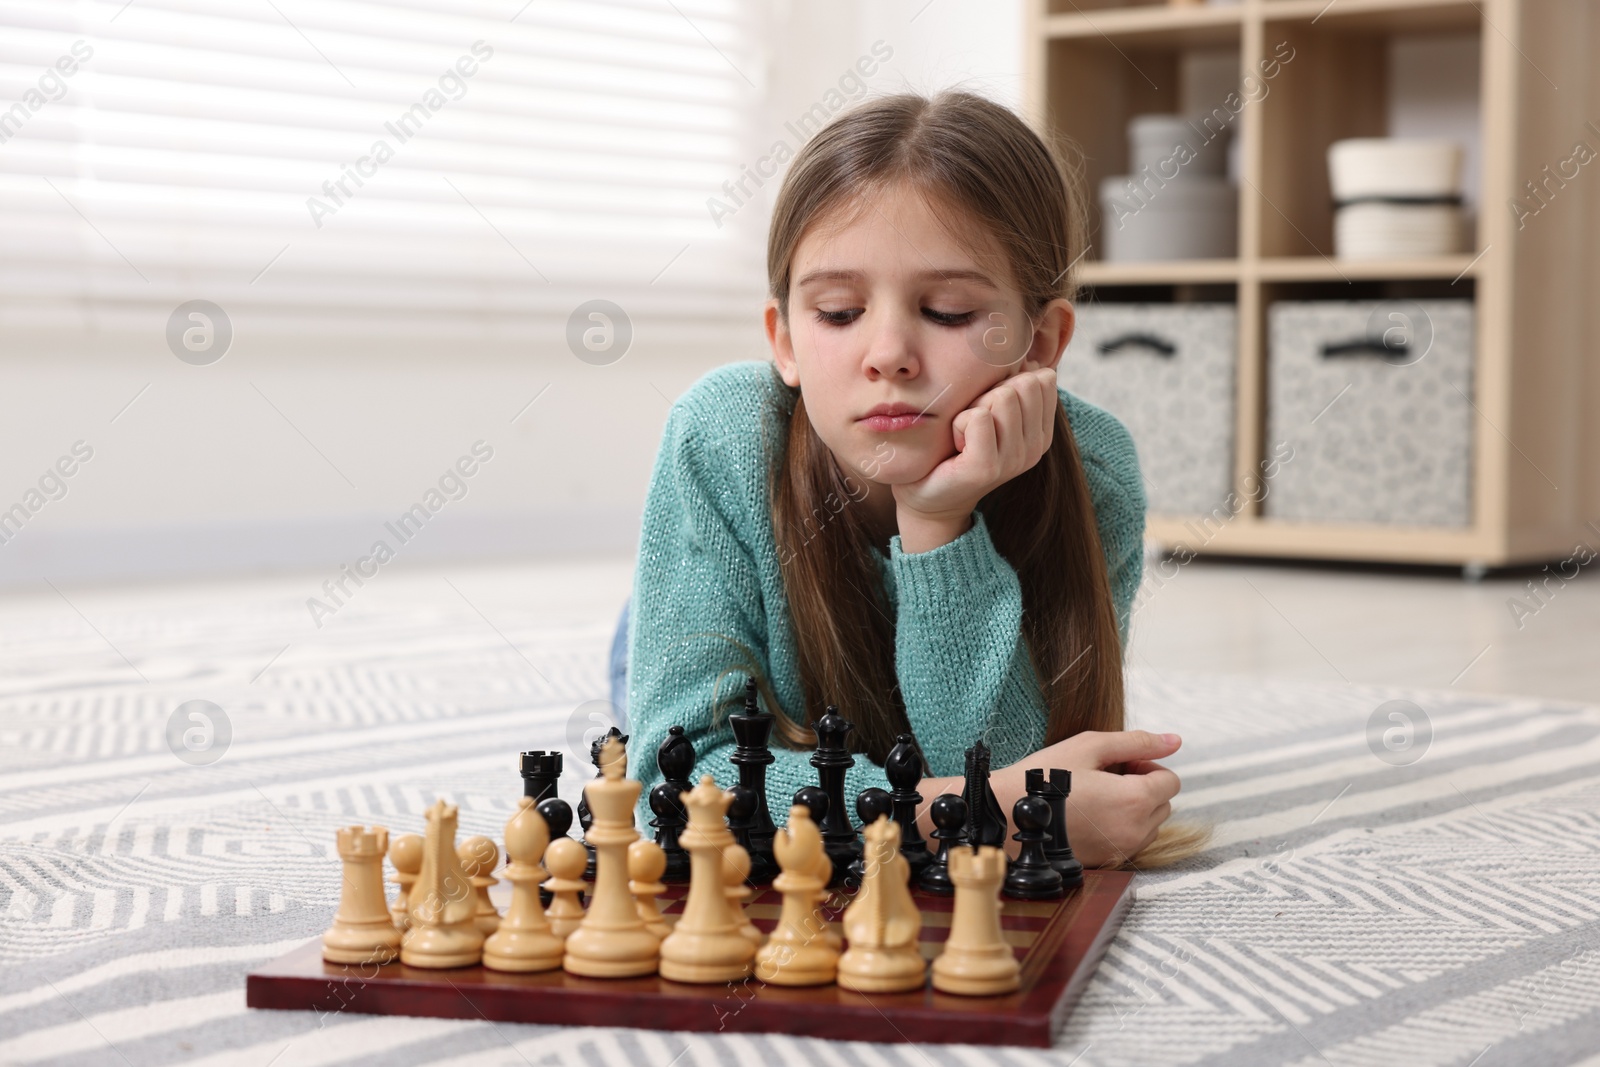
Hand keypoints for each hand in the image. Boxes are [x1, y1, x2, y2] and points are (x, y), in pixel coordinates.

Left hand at [890, 361, 1058, 528]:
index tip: (990, 410)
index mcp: (1042, 432)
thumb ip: (1013, 387)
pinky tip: (956, 445)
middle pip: (1023, 384)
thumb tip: (1030, 360)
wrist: (928, 493)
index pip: (1042, 379)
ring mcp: (1014, 460)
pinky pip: (978, 417)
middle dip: (991, 393)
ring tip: (965, 435)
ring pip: (1002, 396)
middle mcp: (1035, 448)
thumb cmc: (956, 446)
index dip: (1009, 383)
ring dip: (973, 408)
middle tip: (974, 424)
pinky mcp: (987, 468)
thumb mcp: (991, 411)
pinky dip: (959, 423)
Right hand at [996, 730, 1181, 868]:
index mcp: (1135, 799)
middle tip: (1105, 775)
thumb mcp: (1089, 746)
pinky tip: (1089, 814)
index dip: (1147, 765)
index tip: (1118, 763)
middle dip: (1143, 786)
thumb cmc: (1044, 777)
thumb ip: (1136, 741)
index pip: (1170, 781)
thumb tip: (1175, 741)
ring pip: (1149, 825)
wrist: (1007, 815)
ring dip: (1134, 808)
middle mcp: (1135, 831)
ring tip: (1096, 795)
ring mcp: (1120, 850)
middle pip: (1163, 804)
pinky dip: (1119, 826)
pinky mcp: (1105, 862)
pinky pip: (1129, 841)